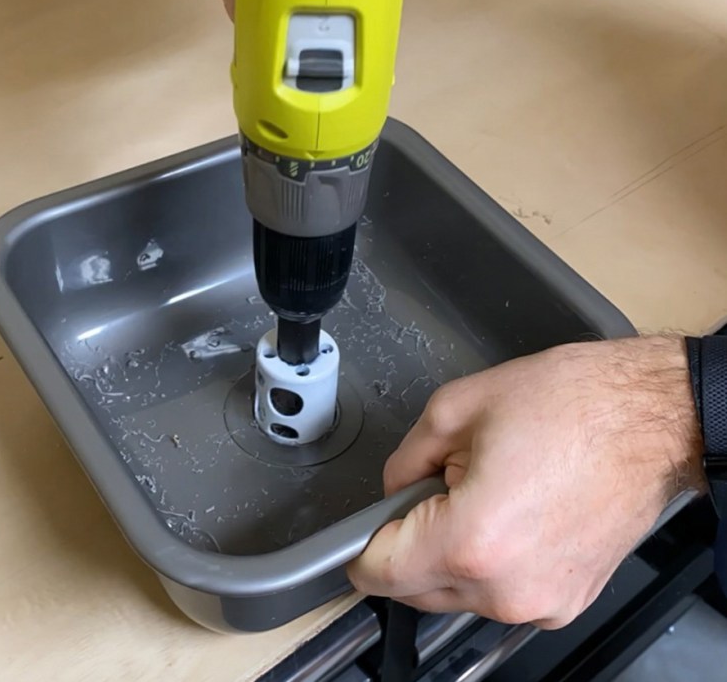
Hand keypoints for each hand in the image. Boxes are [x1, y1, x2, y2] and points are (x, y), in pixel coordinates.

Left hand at [348, 336, 703, 628]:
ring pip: (459, 594)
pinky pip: (501, 592)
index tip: (358, 533)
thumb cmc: (573, 405)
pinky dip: (492, 562)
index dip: (360, 547)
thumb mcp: (457, 408)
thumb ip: (404, 460)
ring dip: (451, 553)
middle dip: (409, 544)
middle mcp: (506, 588)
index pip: (381, 572)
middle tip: (434, 488)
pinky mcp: (565, 601)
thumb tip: (392, 491)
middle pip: (416, 589)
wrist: (648, 418)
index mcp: (472, 541)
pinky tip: (514, 511)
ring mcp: (541, 602)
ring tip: (485, 491)